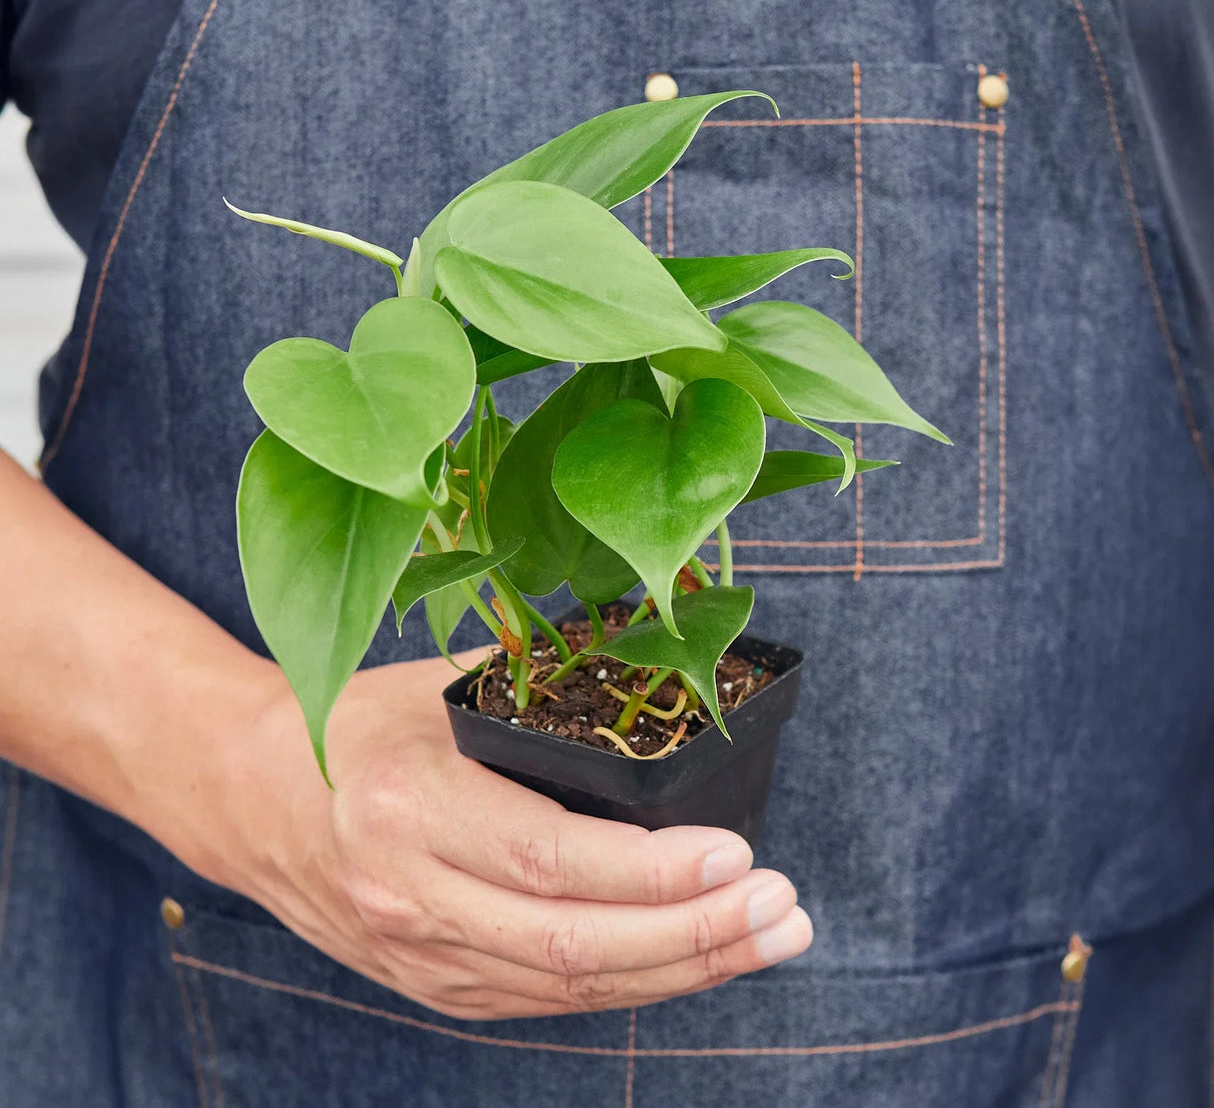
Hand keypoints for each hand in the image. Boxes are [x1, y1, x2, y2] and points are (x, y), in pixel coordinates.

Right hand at [216, 650, 812, 1020]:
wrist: (249, 797)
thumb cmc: (349, 726)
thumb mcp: (433, 690)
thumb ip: (535, 692)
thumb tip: (650, 672)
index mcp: (408, 811)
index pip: (550, 858)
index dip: (652, 871)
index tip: (739, 854)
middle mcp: (413, 899)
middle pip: (574, 944)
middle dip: (696, 935)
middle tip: (785, 911)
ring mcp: (423, 957)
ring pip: (571, 988)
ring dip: (682, 969)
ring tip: (768, 938)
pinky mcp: (436, 985)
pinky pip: (548, 999)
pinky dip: (631, 982)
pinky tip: (694, 957)